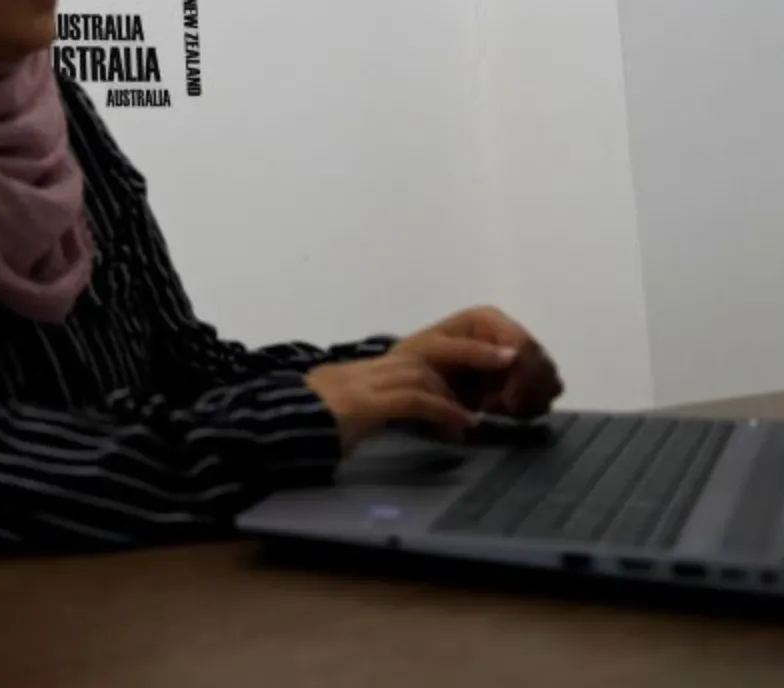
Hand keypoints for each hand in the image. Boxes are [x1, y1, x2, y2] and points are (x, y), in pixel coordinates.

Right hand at [303, 340, 511, 453]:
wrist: (275, 433)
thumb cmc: (312, 429)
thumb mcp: (352, 413)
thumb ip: (381, 408)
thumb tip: (418, 416)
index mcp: (367, 371)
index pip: (420, 352)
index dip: (458, 353)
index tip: (491, 359)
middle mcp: (367, 370)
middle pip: (430, 350)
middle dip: (472, 353)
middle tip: (509, 359)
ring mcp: (363, 385)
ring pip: (423, 372)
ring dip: (457, 391)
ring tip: (480, 413)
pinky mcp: (361, 406)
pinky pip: (411, 399)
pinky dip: (441, 410)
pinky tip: (460, 426)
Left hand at [396, 306, 562, 419]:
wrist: (410, 383)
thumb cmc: (417, 361)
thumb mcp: (433, 351)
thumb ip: (471, 351)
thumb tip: (513, 354)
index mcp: (490, 319)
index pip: (524, 347)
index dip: (522, 377)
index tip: (505, 405)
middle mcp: (509, 333)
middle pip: (543, 366)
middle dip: (523, 393)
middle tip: (494, 407)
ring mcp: (518, 356)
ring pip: (550, 382)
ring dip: (527, 402)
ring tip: (494, 407)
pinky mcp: (522, 379)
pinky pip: (546, 396)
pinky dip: (529, 408)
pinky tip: (502, 410)